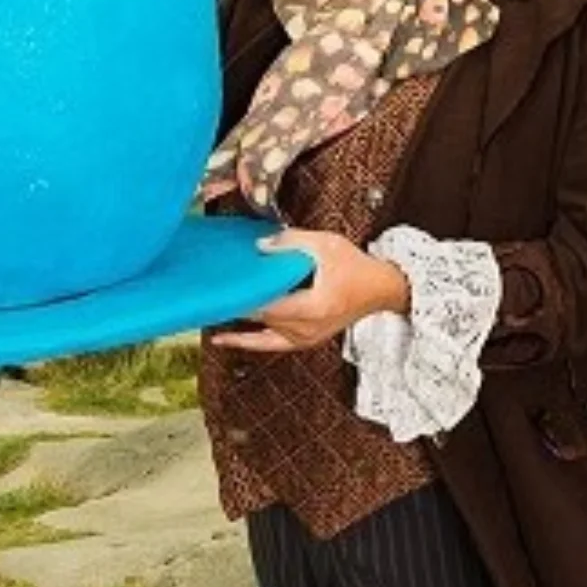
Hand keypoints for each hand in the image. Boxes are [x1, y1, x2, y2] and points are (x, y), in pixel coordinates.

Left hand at [208, 228, 410, 352]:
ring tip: (208, 318)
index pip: (268, 305)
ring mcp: (305, 339)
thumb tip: (259, 245)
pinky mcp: (304, 341)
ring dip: (237, 326)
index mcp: (314, 307)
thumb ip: (292, 242)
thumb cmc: (357, 267)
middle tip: (205, 298)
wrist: (381, 289)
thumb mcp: (326, 245)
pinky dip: (248, 340)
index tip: (218, 288)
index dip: (242, 297)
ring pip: (261, 336)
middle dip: (235, 308)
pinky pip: (270, 344)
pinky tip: (225, 336)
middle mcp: (308, 329)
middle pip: (261, 321)